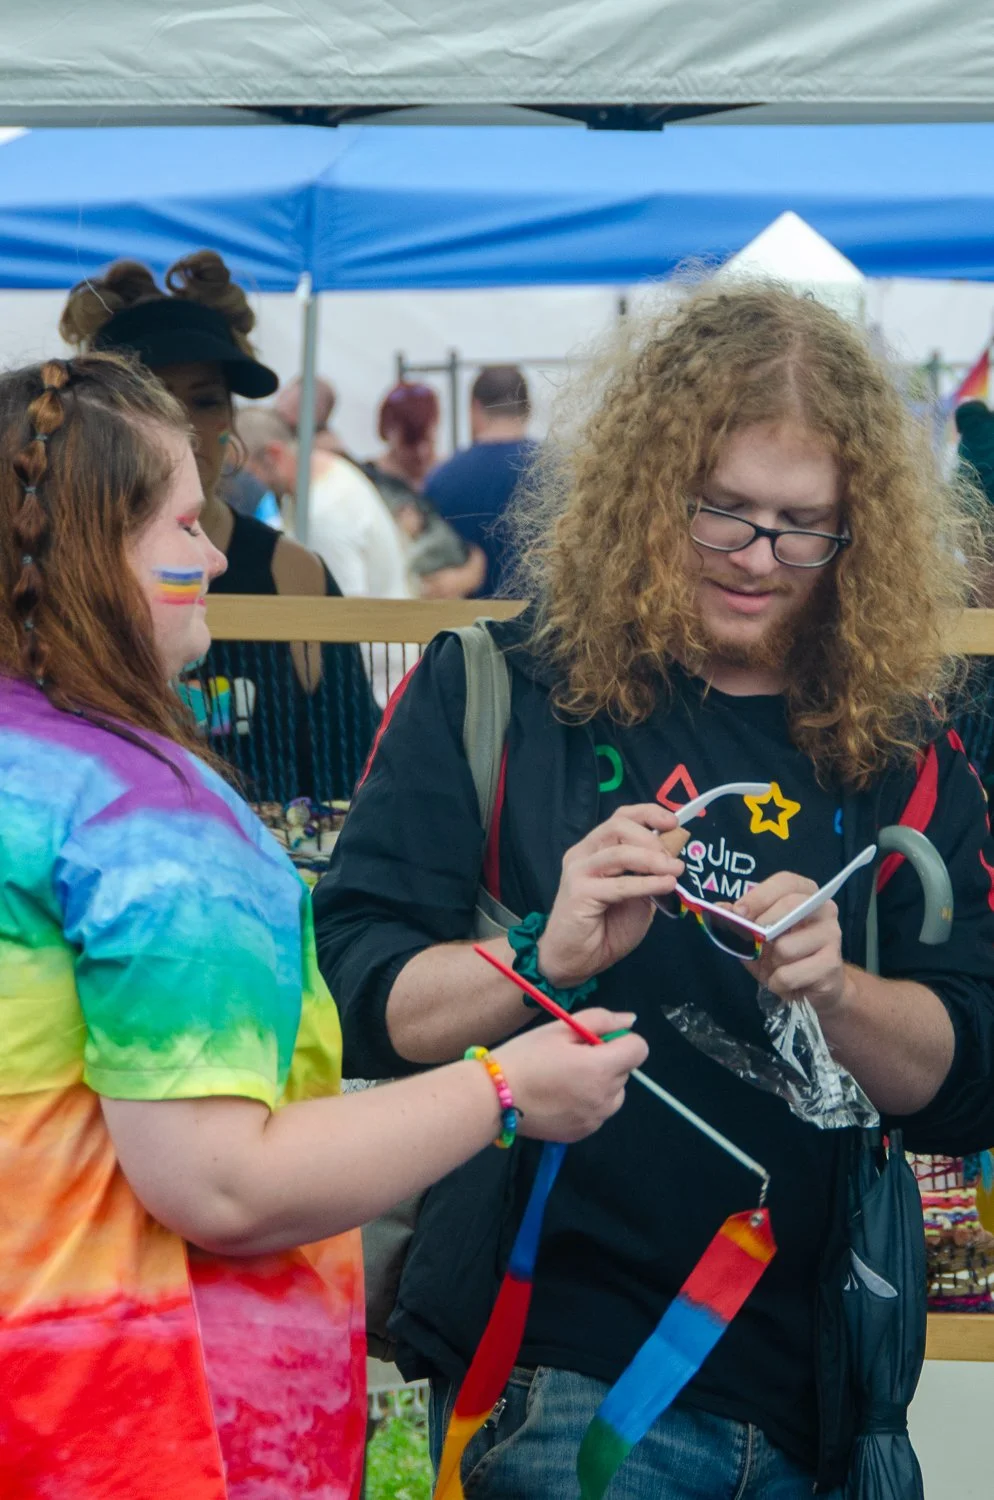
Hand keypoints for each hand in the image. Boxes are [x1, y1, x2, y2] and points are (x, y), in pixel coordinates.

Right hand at [494, 1009, 648, 1142]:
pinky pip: (599, 1112)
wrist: (494, 1097)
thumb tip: (631, 1021)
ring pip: (615, 1094)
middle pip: (625, 1071)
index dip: (620, 1041)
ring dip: (601, 1084)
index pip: (639, 1049)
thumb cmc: (526, 1056)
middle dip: (607, 1061)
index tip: (595, 1041)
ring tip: (566, 1080)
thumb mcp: (560, 1029)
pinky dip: (589, 1103)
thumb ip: (601, 1021)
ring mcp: (595, 1119)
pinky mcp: (583, 1133)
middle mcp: (605, 1097)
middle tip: (571, 1058)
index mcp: (601, 1068)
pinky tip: (561, 1098)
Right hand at [536, 804, 686, 988]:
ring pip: (619, 852)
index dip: (648, 814)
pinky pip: (619, 884)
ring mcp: (578, 871)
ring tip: (675, 871)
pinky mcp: (579, 892)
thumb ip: (648, 876)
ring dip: (653, 859)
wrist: (574, 961)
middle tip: (673, 860)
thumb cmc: (604, 930)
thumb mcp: (636, 897)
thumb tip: (673, 859)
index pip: (620, 818)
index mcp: (595, 850)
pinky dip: (646, 883)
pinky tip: (665, 885)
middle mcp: (583, 854)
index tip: (674, 823)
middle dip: (651, 838)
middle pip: (618, 826)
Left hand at [734, 872, 849, 1017]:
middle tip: (753, 941)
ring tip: (777, 966)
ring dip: (772, 962)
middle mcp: (825, 909)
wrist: (813, 989)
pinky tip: (785, 982)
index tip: (738, 912)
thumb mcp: (758, 936)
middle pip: (791, 906)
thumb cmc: (783, 956)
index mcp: (806, 894)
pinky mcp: (832, 964)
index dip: (759, 895)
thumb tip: (720, 909)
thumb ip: (740, 920)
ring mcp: (832, 936)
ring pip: (785, 947)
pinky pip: (789, 974)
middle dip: (763, 925)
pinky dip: (778, 983)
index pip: (785, 882)